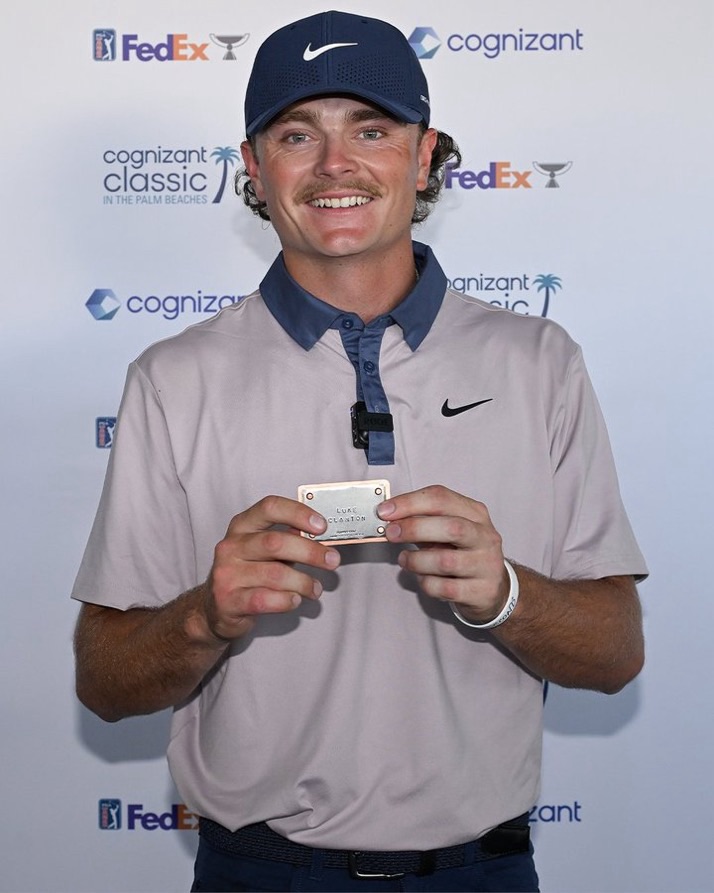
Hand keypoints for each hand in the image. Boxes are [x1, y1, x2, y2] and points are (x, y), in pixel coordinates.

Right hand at [200, 496, 340, 641]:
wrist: (215, 609)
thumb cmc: (247, 574)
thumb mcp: (264, 551)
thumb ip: (287, 539)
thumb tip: (320, 533)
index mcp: (242, 526)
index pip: (269, 508)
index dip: (298, 513)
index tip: (321, 526)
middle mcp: (231, 546)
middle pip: (276, 542)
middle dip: (310, 552)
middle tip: (332, 560)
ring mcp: (227, 574)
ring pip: (275, 574)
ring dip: (303, 582)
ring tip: (315, 589)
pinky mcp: (229, 601)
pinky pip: (265, 600)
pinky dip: (287, 600)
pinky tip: (294, 600)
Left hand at [378, 485, 509, 623]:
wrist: (493, 587)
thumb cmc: (462, 552)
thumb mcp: (447, 529)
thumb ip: (423, 520)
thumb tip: (389, 516)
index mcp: (475, 513)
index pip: (442, 499)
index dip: (409, 502)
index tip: (385, 511)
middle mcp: (485, 536)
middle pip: (451, 527)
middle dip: (414, 528)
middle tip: (390, 533)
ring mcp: (486, 565)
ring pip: (445, 561)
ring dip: (416, 561)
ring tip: (405, 560)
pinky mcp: (482, 591)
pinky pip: (445, 588)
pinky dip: (426, 583)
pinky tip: (424, 578)